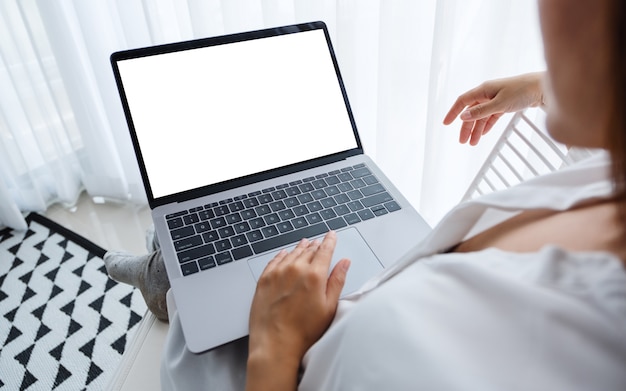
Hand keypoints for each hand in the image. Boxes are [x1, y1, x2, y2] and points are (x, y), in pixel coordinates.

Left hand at [246, 232, 349, 390]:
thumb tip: (344, 263)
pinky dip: (282, 255)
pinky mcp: (264, 280)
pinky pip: (274, 260)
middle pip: (308, 250)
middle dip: (316, 245)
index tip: (332, 235)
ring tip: (305, 244)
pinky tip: (284, 254)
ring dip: (300, 248)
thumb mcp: (329, 307)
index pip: (324, 250)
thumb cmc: (303, 332)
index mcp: (314, 275)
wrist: (275, 344)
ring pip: (291, 253)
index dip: (330, 241)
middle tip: (320, 242)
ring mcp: (277, 273)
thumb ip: (337, 280)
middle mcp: (295, 269)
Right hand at [443, 72, 544, 144]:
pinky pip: (491, 116)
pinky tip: (484, 133)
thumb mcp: (500, 103)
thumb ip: (481, 111)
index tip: (446, 123)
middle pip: (471, 112)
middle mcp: (487, 94)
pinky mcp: (504, 104)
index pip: (462, 102)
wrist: (542, 88)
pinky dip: (486, 125)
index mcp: (483, 90)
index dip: (453, 112)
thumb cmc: (523, 90)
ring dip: (477, 129)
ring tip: (473, 142)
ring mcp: (495, 99)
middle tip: (462, 140)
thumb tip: (464, 116)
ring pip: (481, 116)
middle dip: (466, 127)